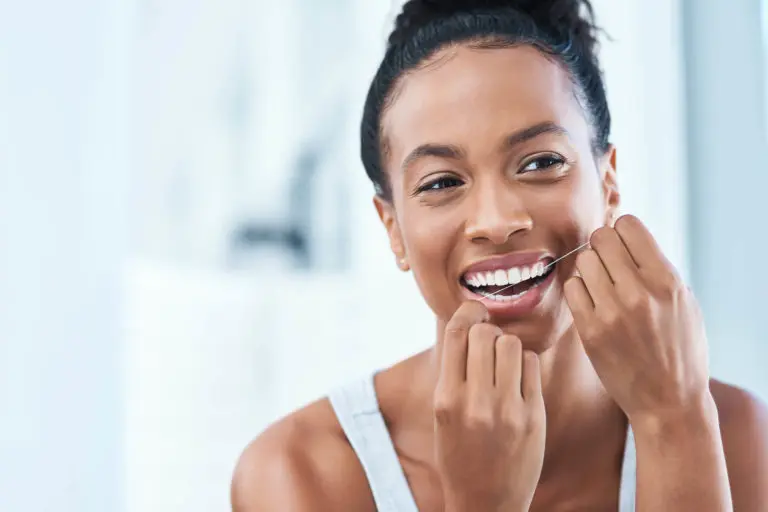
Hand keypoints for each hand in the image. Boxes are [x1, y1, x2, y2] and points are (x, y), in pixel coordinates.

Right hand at [434, 301, 545, 511]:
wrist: (485, 502)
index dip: (466, 313)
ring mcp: (506, 410)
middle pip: (485, 334)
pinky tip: (519, 379)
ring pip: (511, 344)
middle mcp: (474, 402)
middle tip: (488, 343)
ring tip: (504, 364)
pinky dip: (524, 364)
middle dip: (487, 331)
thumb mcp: (442, 415)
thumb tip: (469, 325)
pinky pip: (531, 365)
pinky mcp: (533, 416)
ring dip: (507, 347)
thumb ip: (453, 374)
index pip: (455, 334)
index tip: (474, 311)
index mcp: (445, 399)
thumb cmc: (459, 454)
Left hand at [564, 214, 710, 427]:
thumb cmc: (678, 349)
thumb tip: (627, 239)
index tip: (624, 246)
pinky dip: (580, 291)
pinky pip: (572, 288)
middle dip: (602, 246)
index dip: (622, 232)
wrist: (668, 401)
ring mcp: (612, 312)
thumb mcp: (683, 302)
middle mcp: (639, 292)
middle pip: (601, 238)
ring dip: (590, 268)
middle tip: (608, 265)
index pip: (628, 225)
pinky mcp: (591, 331)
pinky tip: (592, 302)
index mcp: (666, 280)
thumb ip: (657, 269)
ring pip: (583, 261)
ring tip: (602, 286)